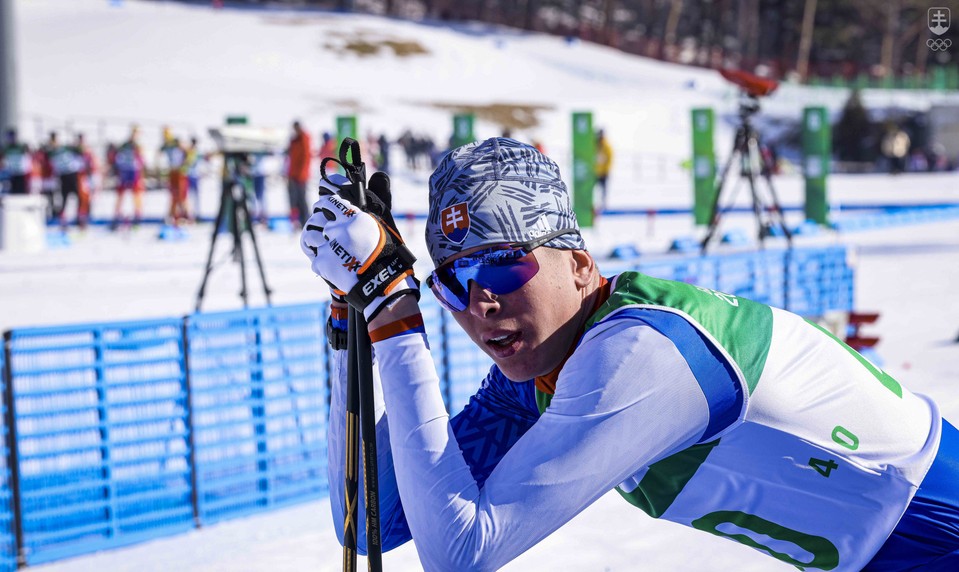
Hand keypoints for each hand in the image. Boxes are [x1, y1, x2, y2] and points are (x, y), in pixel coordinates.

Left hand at [315, 172, 396, 306]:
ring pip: (310, 235)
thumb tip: (379, 175)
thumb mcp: (384, 224)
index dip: (324, 203)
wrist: (383, 284)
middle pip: (317, 219)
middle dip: (319, 222)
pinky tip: (330, 264)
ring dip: (315, 240)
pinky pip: (314, 257)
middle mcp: (338, 229)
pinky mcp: (322, 263)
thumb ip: (377, 199)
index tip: (323, 206)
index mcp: (353, 217)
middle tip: (324, 229)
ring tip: (324, 246)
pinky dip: (321, 261)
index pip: (329, 202)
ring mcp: (328, 246)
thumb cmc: (388, 254)